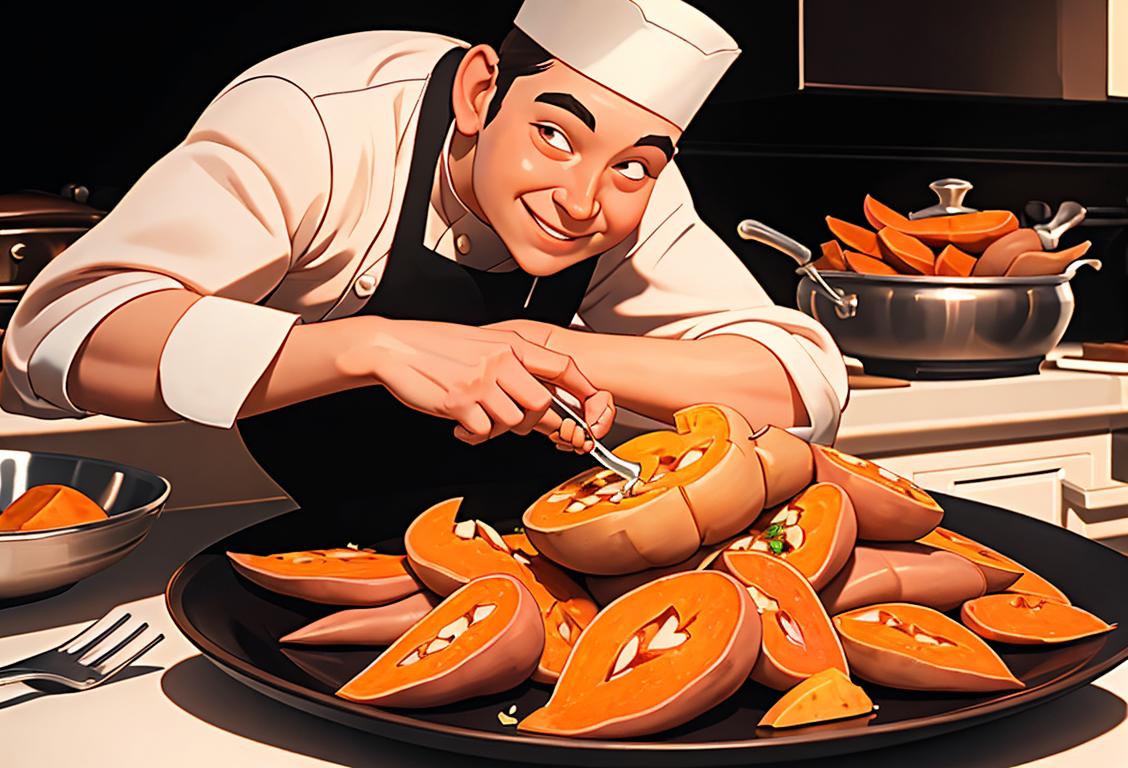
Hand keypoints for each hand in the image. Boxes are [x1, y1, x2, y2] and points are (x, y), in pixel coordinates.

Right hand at [344, 318, 608, 444]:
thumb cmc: (433, 346)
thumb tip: (534, 389)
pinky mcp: (460, 403)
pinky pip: (483, 431)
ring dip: (497, 428)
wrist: (392, 348)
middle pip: (541, 404)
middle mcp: (500, 361)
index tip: (593, 405)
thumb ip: (510, 363)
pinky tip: (460, 423)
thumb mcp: (481, 344)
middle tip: (513, 421)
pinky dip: (474, 434)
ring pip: (513, 422)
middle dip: (532, 422)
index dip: (583, 389)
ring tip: (477, 418)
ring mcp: (481, 382)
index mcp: (510, 344)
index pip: (562, 366)